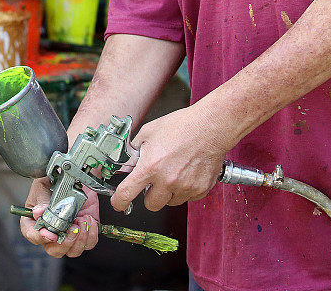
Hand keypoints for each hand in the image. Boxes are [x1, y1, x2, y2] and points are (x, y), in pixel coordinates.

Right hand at [20, 177, 99, 257]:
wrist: (74, 176)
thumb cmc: (53, 181)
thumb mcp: (43, 185)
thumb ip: (42, 199)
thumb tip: (39, 212)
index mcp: (35, 221)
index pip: (32, 235)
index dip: (40, 237)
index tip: (51, 234)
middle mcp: (51, 232)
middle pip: (54, 250)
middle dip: (64, 242)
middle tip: (72, 228)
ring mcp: (68, 234)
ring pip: (72, 251)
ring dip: (79, 239)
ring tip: (82, 220)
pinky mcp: (84, 231)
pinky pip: (88, 244)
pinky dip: (91, 234)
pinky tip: (89, 219)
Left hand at [110, 106, 226, 212]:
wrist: (211, 126)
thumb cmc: (182, 125)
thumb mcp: (149, 131)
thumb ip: (135, 150)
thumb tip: (127, 164)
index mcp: (151, 166)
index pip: (126, 193)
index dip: (119, 201)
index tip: (119, 202)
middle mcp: (167, 180)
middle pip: (151, 205)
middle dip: (150, 194)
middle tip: (156, 179)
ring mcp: (185, 187)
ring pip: (170, 202)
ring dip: (169, 192)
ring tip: (176, 170)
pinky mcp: (200, 190)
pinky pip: (187, 198)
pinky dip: (185, 189)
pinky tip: (188, 171)